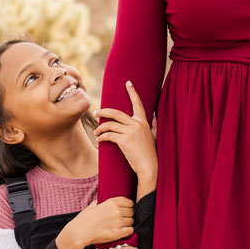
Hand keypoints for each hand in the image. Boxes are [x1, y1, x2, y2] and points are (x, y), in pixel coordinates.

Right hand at [73, 196, 135, 244]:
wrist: (79, 232)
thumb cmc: (83, 220)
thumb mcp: (92, 206)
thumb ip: (99, 202)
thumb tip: (99, 200)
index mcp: (111, 202)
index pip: (129, 202)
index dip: (128, 207)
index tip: (126, 210)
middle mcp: (116, 211)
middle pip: (131, 212)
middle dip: (128, 216)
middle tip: (122, 220)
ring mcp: (117, 222)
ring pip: (131, 221)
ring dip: (128, 224)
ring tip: (120, 226)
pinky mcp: (117, 233)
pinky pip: (130, 230)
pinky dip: (128, 231)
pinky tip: (122, 232)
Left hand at [97, 81, 157, 196]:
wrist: (149, 166)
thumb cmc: (150, 153)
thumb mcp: (153, 136)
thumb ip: (152, 125)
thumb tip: (153, 116)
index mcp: (144, 121)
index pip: (138, 103)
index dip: (132, 92)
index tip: (128, 83)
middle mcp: (137, 124)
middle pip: (116, 113)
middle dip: (103, 111)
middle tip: (96, 112)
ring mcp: (130, 132)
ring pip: (110, 124)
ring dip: (100, 128)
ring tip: (97, 132)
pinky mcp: (124, 141)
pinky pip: (109, 135)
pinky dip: (102, 137)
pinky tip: (99, 140)